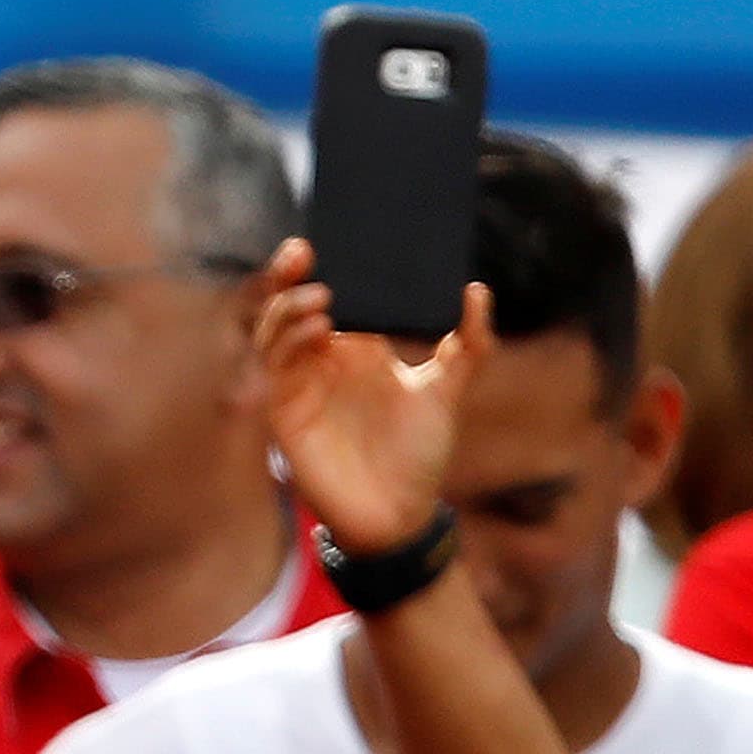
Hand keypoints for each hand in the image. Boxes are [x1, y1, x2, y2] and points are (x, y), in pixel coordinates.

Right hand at [259, 237, 493, 553]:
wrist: (401, 513)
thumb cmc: (421, 454)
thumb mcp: (449, 391)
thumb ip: (469, 345)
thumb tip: (476, 291)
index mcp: (354, 349)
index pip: (328, 295)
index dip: (319, 267)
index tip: (324, 240)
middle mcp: (321, 361)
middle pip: (290, 304)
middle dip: (288, 275)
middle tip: (302, 251)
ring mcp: (299, 384)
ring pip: (275, 329)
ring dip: (290, 306)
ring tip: (320, 296)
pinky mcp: (284, 411)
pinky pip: (275, 366)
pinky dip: (289, 341)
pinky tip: (316, 327)